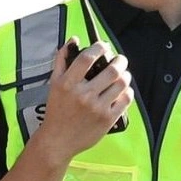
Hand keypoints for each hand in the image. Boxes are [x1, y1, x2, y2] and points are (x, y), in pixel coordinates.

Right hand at [40, 38, 132, 161]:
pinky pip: (125, 100)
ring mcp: (97, 108)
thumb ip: (62, 60)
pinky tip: (123, 91)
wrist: (57, 141)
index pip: (88, 58)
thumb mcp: (53, 83)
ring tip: (123, 74)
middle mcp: (83, 95)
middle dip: (120, 61)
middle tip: (120, 60)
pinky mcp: (107, 120)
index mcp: (67, 84)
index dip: (99, 47)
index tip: (104, 46)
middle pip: (111, 70)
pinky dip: (127, 92)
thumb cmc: (56, 111)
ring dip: (125, 75)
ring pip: (121, 84)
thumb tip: (74, 40)